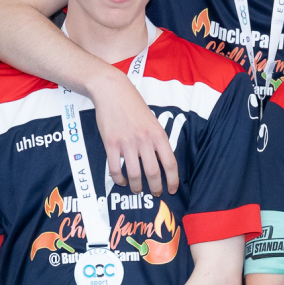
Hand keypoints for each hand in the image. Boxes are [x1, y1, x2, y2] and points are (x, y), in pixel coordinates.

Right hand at [89, 63, 177, 194]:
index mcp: (158, 135)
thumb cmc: (133, 105)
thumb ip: (157, 140)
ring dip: (136, 187)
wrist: (112, 91)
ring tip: (137, 190)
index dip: (173, 180)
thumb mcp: (153, 121)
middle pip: (153, 173)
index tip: (172, 189)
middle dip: (155, 188)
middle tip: (154, 193)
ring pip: (134, 174)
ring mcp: (127, 143)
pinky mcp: (110, 143)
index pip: (170, 163)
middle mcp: (144, 140)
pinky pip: (115, 169)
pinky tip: (122, 181)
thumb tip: (161, 161)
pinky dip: (119, 179)